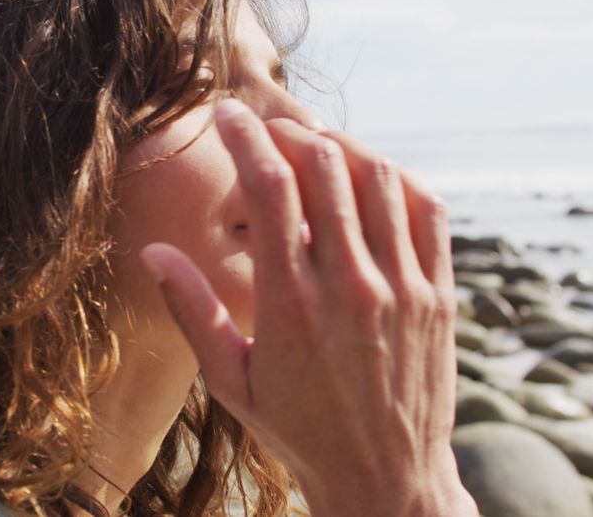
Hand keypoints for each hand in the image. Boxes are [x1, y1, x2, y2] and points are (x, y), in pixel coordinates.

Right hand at [138, 99, 476, 516]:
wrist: (386, 477)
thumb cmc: (299, 431)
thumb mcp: (230, 380)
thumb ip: (192, 310)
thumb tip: (153, 253)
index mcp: (289, 303)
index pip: (269, 186)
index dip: (245, 137)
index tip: (228, 115)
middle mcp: (350, 285)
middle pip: (325, 167)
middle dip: (289, 131)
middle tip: (268, 128)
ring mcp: (403, 287)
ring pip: (379, 178)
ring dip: (342, 147)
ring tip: (315, 147)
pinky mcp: (439, 296)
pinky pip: (427, 211)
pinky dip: (398, 178)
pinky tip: (373, 177)